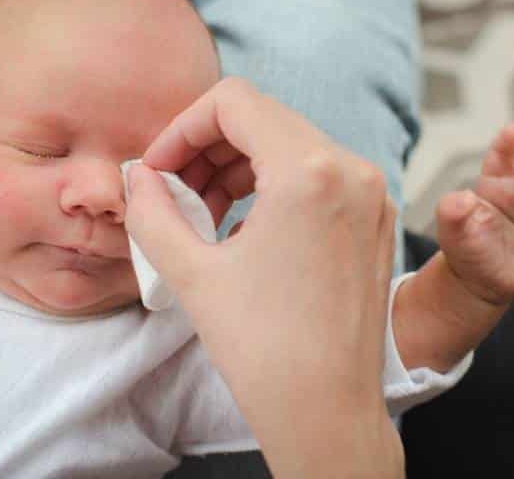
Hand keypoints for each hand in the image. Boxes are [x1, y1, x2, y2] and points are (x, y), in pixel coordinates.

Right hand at [124, 78, 403, 477]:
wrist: (327, 412)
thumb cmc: (265, 350)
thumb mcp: (191, 272)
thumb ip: (151, 211)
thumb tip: (138, 177)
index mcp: (310, 172)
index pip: (234, 101)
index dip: (182, 127)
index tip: (159, 168)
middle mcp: (352, 170)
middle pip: (263, 119)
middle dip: (207, 149)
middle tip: (174, 193)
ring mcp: (371, 194)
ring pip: (290, 145)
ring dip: (238, 167)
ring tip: (203, 214)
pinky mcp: (376, 218)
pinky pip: (317, 175)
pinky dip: (273, 185)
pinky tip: (244, 227)